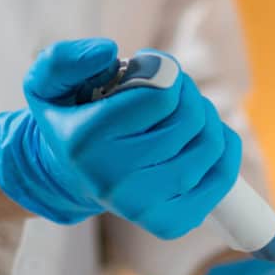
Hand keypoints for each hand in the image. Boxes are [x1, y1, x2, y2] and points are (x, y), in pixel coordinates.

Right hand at [0, 39, 241, 235]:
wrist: (68, 176)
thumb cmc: (71, 119)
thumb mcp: (48, 81)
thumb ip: (65, 59)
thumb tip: (109, 52)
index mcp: (85, 141)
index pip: (160, 96)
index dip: (168, 73)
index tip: (157, 71)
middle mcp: (112, 179)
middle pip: (189, 121)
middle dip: (189, 95)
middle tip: (175, 91)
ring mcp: (142, 205)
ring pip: (207, 148)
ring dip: (209, 120)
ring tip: (189, 114)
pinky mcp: (168, 222)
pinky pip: (220, 181)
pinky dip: (226, 152)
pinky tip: (209, 138)